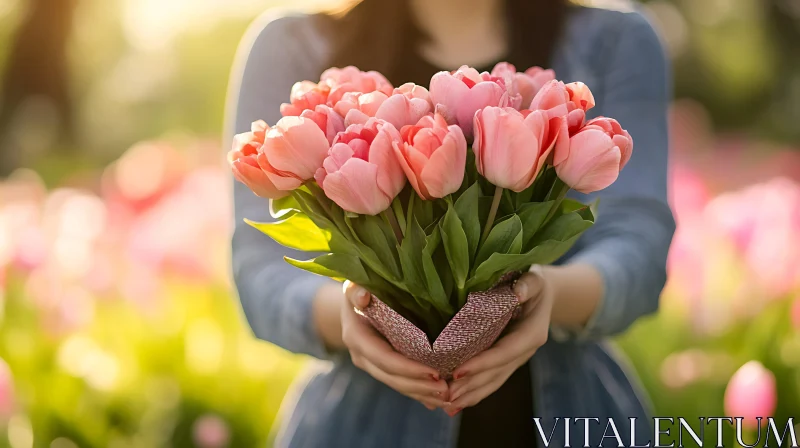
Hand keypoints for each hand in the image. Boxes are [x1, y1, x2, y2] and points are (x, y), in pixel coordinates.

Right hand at [340, 281, 449, 409]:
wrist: (354, 299)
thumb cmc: (360, 285)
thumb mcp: (355, 283)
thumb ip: (356, 290)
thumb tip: (363, 297)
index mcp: (357, 337)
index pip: (385, 359)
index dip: (409, 369)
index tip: (435, 373)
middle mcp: (362, 356)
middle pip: (392, 378)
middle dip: (420, 387)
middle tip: (448, 391)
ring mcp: (371, 365)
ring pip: (397, 385)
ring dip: (422, 394)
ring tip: (449, 398)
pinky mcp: (382, 368)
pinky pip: (400, 384)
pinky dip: (419, 394)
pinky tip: (437, 402)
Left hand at [443, 267, 552, 415]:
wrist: (545, 294)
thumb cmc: (535, 282)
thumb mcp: (535, 278)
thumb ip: (529, 284)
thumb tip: (519, 292)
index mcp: (532, 333)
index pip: (505, 352)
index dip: (483, 363)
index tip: (458, 371)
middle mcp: (525, 351)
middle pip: (497, 373)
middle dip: (471, 385)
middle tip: (445, 394)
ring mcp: (516, 359)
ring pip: (494, 382)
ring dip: (471, 394)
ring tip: (447, 404)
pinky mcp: (507, 362)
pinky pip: (492, 380)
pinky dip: (475, 392)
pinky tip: (456, 403)